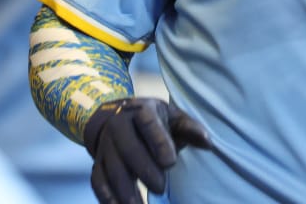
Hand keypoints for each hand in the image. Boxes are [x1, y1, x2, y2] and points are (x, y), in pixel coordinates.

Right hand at [83, 97, 211, 203]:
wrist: (117, 118)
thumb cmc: (154, 121)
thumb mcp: (172, 117)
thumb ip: (189, 128)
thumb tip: (208, 142)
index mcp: (140, 111)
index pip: (148, 124)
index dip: (158, 142)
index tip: (170, 163)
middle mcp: (118, 127)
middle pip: (128, 149)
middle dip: (144, 170)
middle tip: (160, 188)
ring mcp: (106, 146)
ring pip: (112, 169)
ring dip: (125, 191)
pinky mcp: (98, 163)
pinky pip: (98, 182)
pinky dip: (107, 198)